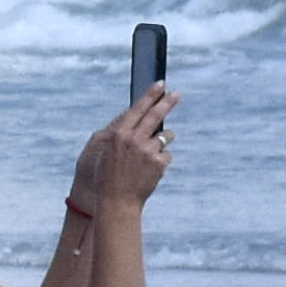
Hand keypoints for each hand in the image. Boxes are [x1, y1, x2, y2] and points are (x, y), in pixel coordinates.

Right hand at [72, 85, 177, 212]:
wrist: (117, 201)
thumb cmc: (109, 178)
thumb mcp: (108, 152)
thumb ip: (121, 135)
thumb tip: (134, 118)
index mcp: (119, 134)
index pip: (138, 108)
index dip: (150, 95)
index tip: (160, 85)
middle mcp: (134, 139)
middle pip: (156, 115)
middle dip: (167, 102)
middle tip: (176, 94)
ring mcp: (147, 151)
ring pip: (165, 136)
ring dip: (164, 140)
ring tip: (151, 154)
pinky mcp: (158, 163)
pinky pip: (167, 155)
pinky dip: (162, 161)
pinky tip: (151, 171)